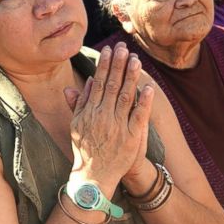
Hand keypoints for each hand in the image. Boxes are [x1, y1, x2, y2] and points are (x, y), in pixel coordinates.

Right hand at [64, 42, 153, 188]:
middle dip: (118, 64)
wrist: (93, 175)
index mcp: (89, 111)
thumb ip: (81, 102)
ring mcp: (117, 126)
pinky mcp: (130, 137)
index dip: (104, 65)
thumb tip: (87, 81)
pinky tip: (147, 87)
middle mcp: (103, 116)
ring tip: (135, 59)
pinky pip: (138, 116)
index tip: (109, 50)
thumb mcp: (76, 124)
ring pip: (125, 96)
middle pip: (112, 85)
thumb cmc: (85, 149)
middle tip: (123, 47)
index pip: (98, 82)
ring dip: (131, 77)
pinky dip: (143, 102)